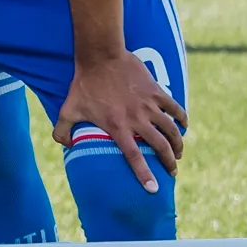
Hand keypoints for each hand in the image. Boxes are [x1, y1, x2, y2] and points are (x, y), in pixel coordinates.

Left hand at [56, 53, 185, 192]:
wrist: (100, 56)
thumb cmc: (83, 83)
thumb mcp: (68, 108)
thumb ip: (62, 129)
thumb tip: (64, 145)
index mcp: (117, 127)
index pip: (134, 157)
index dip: (144, 175)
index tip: (154, 190)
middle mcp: (137, 119)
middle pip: (160, 147)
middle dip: (169, 163)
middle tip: (172, 172)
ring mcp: (148, 105)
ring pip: (171, 130)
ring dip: (178, 144)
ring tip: (178, 153)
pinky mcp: (156, 92)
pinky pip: (175, 108)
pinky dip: (182, 118)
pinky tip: (184, 125)